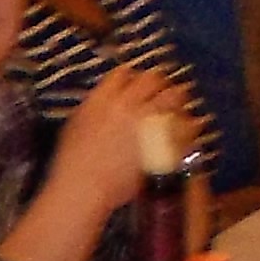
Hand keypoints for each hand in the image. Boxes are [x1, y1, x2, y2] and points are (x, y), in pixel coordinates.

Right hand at [35, 66, 181, 218]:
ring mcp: (146, 121)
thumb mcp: (76, 124)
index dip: (132, 76)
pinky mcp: (159, 140)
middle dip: (158, 83)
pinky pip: (182, 124)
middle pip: (152, 78)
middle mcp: (127, 104)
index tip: (136, 84)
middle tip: (161, 92)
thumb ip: (95, 106)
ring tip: (176, 107)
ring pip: (173, 96)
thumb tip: (108, 101)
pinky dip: (186, 124)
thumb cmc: (73, 162)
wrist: (83, 187)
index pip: (123, 73)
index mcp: (103, 98)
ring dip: (176, 99)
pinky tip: (186, 129)